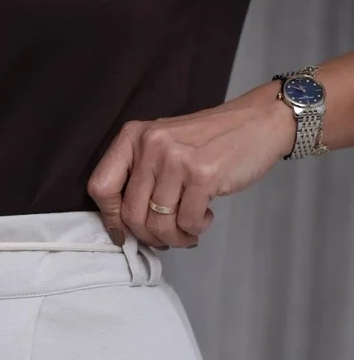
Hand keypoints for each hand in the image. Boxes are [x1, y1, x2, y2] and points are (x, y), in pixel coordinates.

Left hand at [87, 81, 296, 249]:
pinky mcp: (202, 174)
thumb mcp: (163, 147)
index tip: (124, 234)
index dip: (110, 219)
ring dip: (175, 238)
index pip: (100, 187)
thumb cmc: (209, 142)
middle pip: (130, 214)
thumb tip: (124, 230)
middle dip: (149, 236)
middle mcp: (150, 144)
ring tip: (188, 230)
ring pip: (158, 224)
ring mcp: (176, 159)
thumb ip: (141, 179)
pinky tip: (205, 216)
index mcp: (133, 137)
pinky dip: (195, 229)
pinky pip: (187, 222)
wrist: (258, 122)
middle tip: (167, 236)